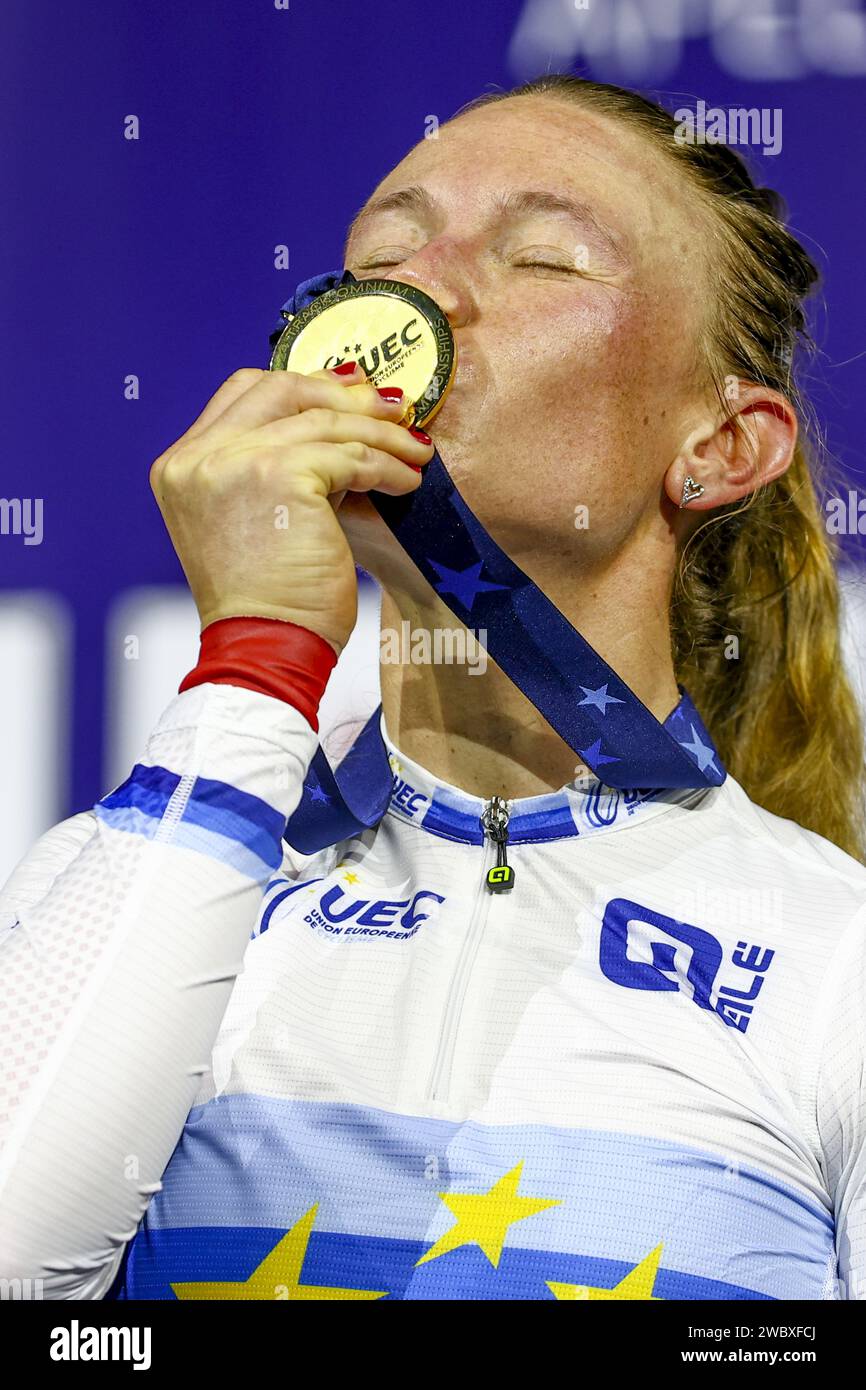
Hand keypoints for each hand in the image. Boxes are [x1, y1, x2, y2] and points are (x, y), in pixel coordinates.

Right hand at [149, 364, 432, 653]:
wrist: (263, 648)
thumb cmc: (266, 601)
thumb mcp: (250, 521)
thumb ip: (271, 468)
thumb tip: (334, 425)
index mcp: (181, 465)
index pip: (243, 394)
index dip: (302, 385)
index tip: (349, 393)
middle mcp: (198, 457)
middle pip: (281, 390)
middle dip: (345, 397)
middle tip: (393, 410)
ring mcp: (234, 462)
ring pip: (325, 422)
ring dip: (381, 435)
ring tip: (415, 453)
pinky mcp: (278, 475)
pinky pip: (349, 456)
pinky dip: (386, 467)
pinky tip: (405, 483)